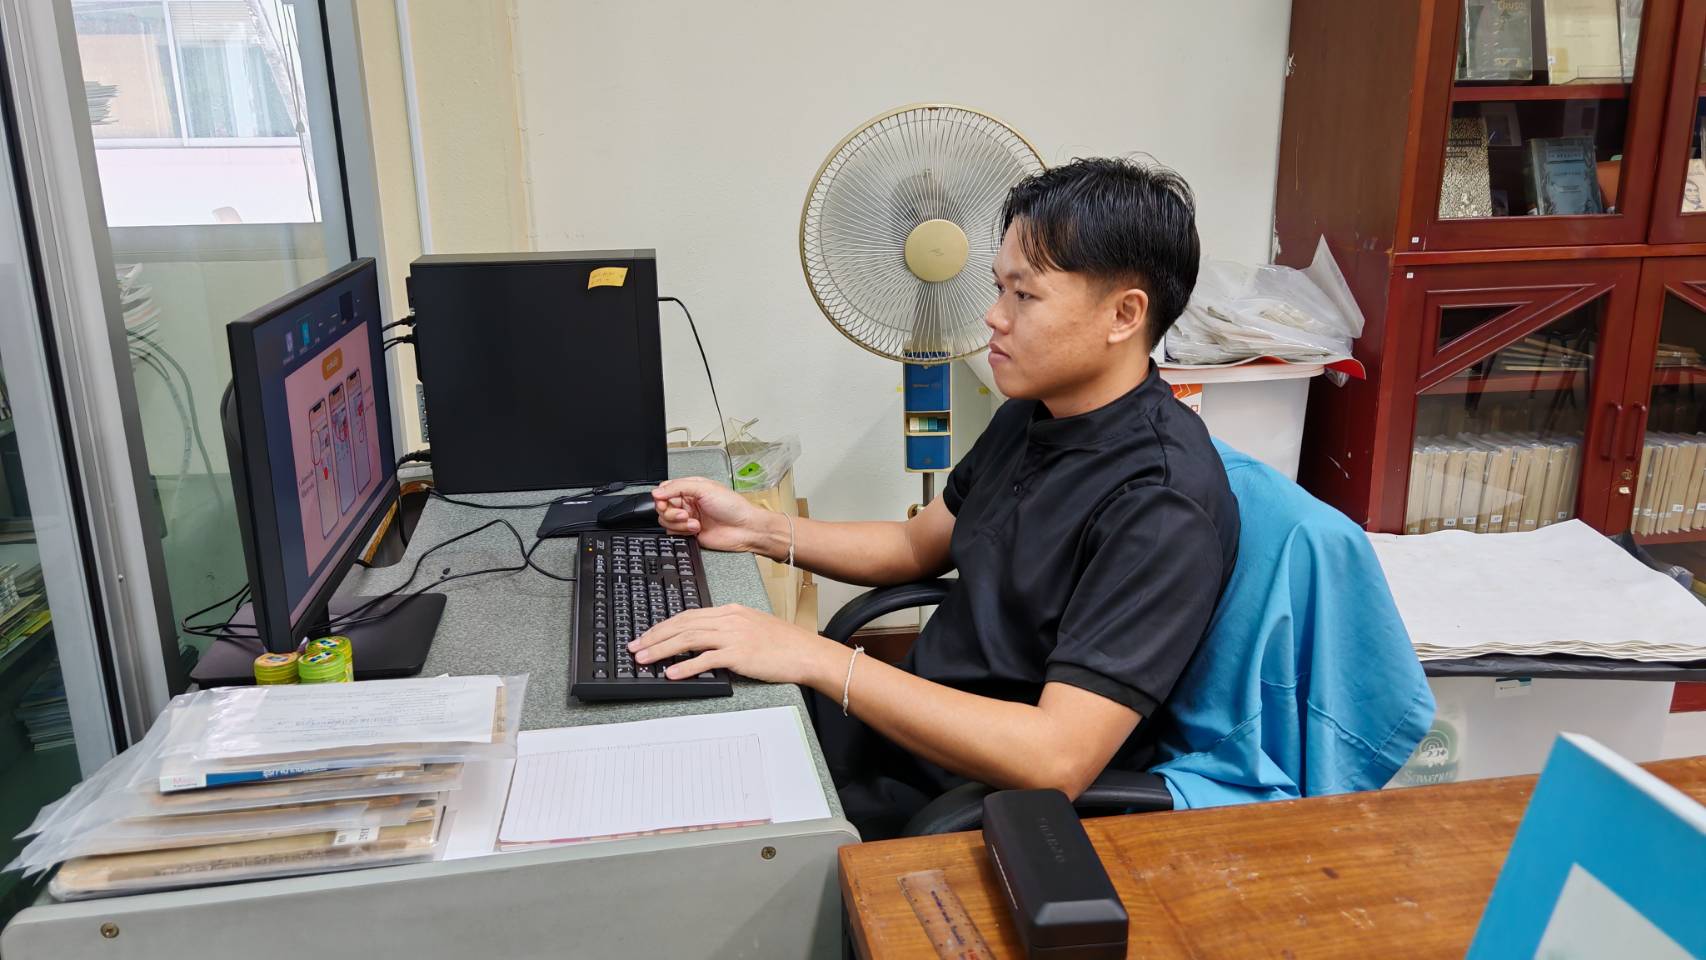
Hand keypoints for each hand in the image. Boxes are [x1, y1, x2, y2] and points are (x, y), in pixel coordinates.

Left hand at [629, 604, 841, 686]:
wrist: (806, 652)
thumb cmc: (783, 644)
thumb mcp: (752, 627)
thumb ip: (728, 630)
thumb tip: (703, 642)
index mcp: (730, 611)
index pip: (688, 615)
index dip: (663, 625)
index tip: (647, 635)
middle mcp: (729, 619)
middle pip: (682, 624)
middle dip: (655, 636)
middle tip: (636, 647)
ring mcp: (733, 635)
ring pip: (688, 638)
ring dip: (662, 649)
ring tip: (645, 659)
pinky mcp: (739, 654)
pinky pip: (706, 659)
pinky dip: (686, 666)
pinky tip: (672, 672)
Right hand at [651, 477, 780, 555]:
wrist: (745, 528)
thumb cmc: (733, 506)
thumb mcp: (705, 488)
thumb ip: (678, 487)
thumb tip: (657, 491)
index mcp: (691, 488)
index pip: (665, 490)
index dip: (661, 496)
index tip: (663, 501)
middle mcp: (688, 502)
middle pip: (663, 506)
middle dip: (670, 511)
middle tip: (685, 514)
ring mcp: (689, 518)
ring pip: (666, 521)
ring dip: (678, 523)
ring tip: (694, 522)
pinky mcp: (690, 533)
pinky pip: (674, 533)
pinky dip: (682, 532)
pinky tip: (696, 529)